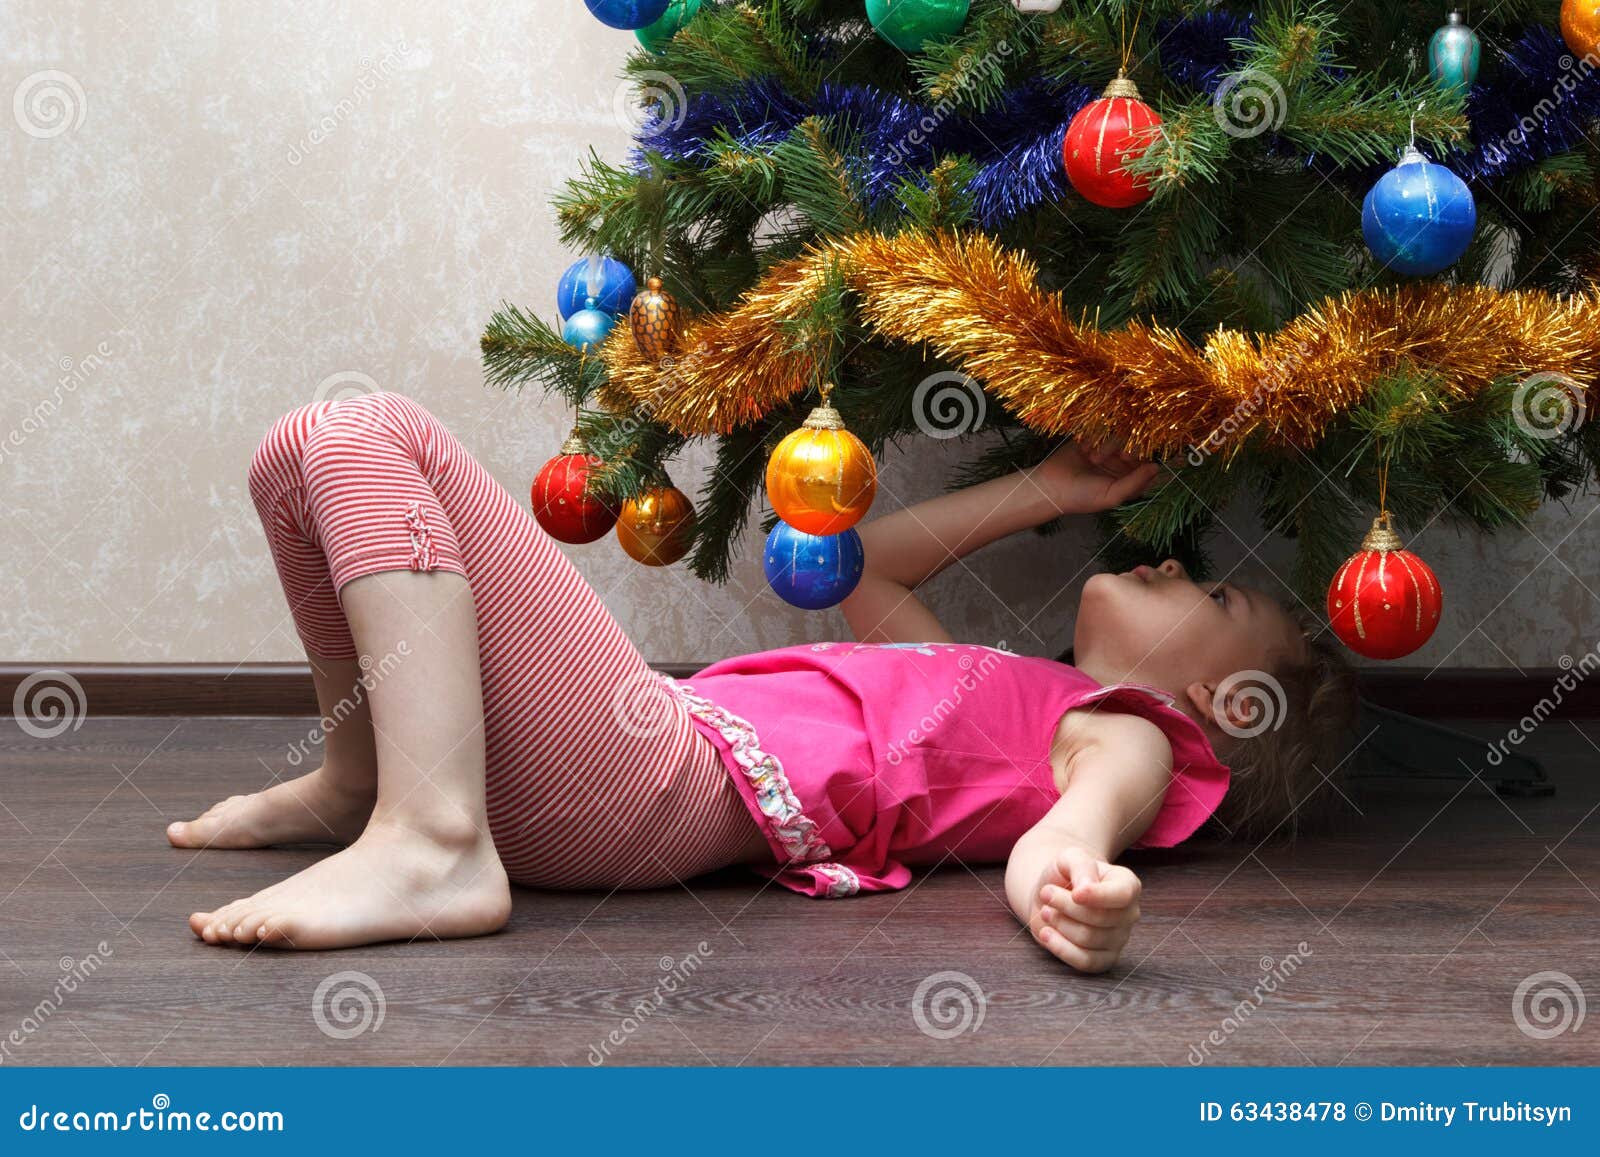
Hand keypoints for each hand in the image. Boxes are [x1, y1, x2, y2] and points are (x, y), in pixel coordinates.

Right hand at [1028, 439, 1161, 515]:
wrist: (1050, 486)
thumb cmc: (1082, 496)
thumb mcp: (1113, 495)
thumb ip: (1136, 483)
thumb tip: (1156, 467)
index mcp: (1127, 481)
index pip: (1147, 465)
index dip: (1145, 459)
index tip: (1135, 460)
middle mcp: (1120, 465)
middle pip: (1137, 447)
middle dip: (1129, 450)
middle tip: (1121, 455)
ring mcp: (1107, 451)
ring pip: (1121, 437)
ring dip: (1109, 446)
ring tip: (1093, 458)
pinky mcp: (1093, 440)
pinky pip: (1104, 430)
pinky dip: (1097, 439)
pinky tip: (1086, 449)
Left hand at [1030, 846, 1141, 972]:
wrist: (1051, 896)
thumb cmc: (1065, 875)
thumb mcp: (1069, 858)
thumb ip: (1081, 865)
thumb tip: (1087, 888)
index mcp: (1128, 885)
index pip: (1122, 895)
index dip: (1097, 896)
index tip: (1074, 892)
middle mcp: (1129, 914)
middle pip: (1100, 918)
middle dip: (1066, 906)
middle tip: (1046, 893)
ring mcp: (1118, 939)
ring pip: (1088, 939)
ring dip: (1060, 923)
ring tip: (1046, 910)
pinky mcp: (1103, 959)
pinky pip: (1085, 962)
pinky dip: (1061, 948)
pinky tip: (1046, 933)